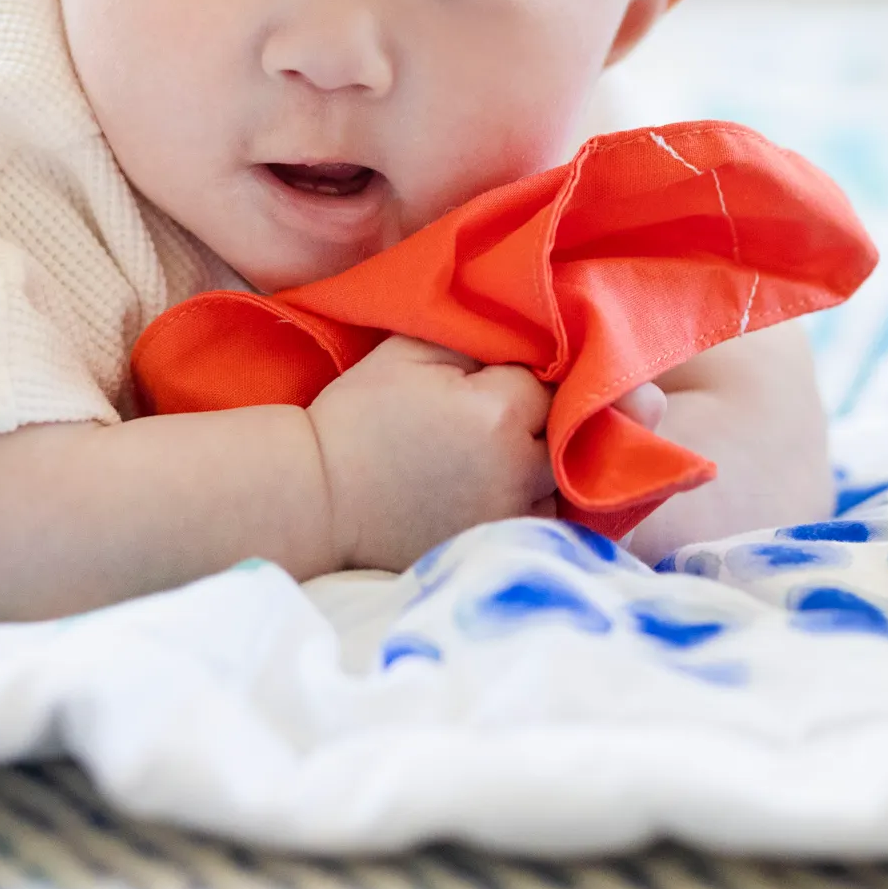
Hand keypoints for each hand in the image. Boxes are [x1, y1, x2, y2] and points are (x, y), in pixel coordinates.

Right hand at [307, 336, 554, 570]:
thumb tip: (521, 341)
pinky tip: (493, 490)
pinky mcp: (496, 549)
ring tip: (496, 456)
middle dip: (540, 421)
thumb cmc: (359, 417)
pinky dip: (528, 503)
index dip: (520, 378)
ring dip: (541, 466)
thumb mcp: (408, 351)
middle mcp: (516, 471)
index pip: (548, 382)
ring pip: (559, 482)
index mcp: (497, 414)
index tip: (486, 381)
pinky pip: (540, 521)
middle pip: (567, 435)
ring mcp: (510, 517)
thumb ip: (475, 339)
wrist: (319, 497)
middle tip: (495, 418)